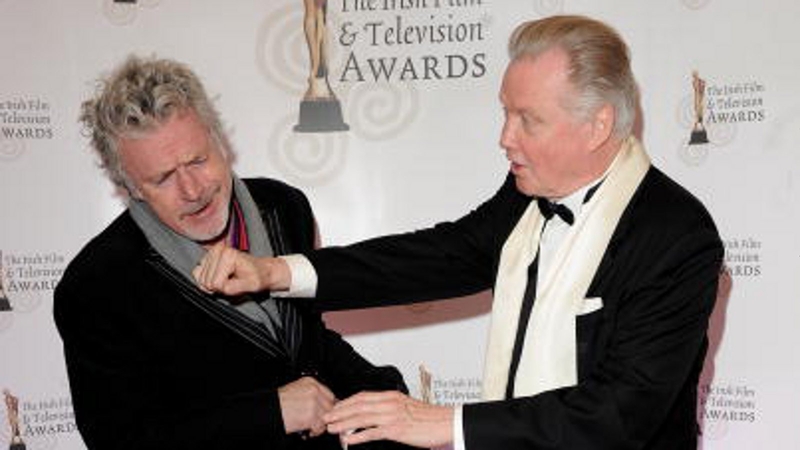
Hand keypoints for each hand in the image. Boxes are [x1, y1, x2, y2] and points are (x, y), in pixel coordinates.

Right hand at [192, 242, 290, 294]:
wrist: (260, 270)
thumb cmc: (257, 276)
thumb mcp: (251, 285)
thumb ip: (233, 287)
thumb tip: (219, 287)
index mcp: (228, 255)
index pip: (215, 283)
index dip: (225, 288)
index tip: (235, 284)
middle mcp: (218, 250)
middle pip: (206, 281)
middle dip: (218, 287)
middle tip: (231, 282)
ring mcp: (211, 252)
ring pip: (199, 278)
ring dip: (212, 283)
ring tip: (226, 279)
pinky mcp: (206, 257)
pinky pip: (197, 273)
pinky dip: (206, 279)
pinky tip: (218, 277)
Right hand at [279, 376, 336, 436]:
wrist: (269, 410)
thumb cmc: (279, 403)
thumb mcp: (297, 390)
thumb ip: (312, 394)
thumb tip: (323, 404)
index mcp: (311, 382)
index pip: (329, 394)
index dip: (327, 406)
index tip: (324, 412)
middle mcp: (314, 390)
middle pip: (330, 405)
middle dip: (325, 415)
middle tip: (318, 422)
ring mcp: (314, 402)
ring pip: (326, 416)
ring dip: (320, 424)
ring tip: (311, 427)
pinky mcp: (311, 415)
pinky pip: (320, 426)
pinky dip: (315, 431)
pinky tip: (308, 430)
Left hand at [324, 391, 453, 447]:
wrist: (447, 422)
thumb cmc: (429, 418)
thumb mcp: (407, 407)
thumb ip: (390, 408)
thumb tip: (376, 414)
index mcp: (391, 396)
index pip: (362, 396)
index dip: (346, 402)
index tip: (335, 408)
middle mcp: (390, 403)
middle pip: (358, 405)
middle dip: (339, 412)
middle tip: (326, 418)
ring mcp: (392, 416)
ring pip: (361, 417)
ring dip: (343, 423)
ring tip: (331, 429)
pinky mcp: (396, 429)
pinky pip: (372, 432)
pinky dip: (357, 436)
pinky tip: (348, 440)